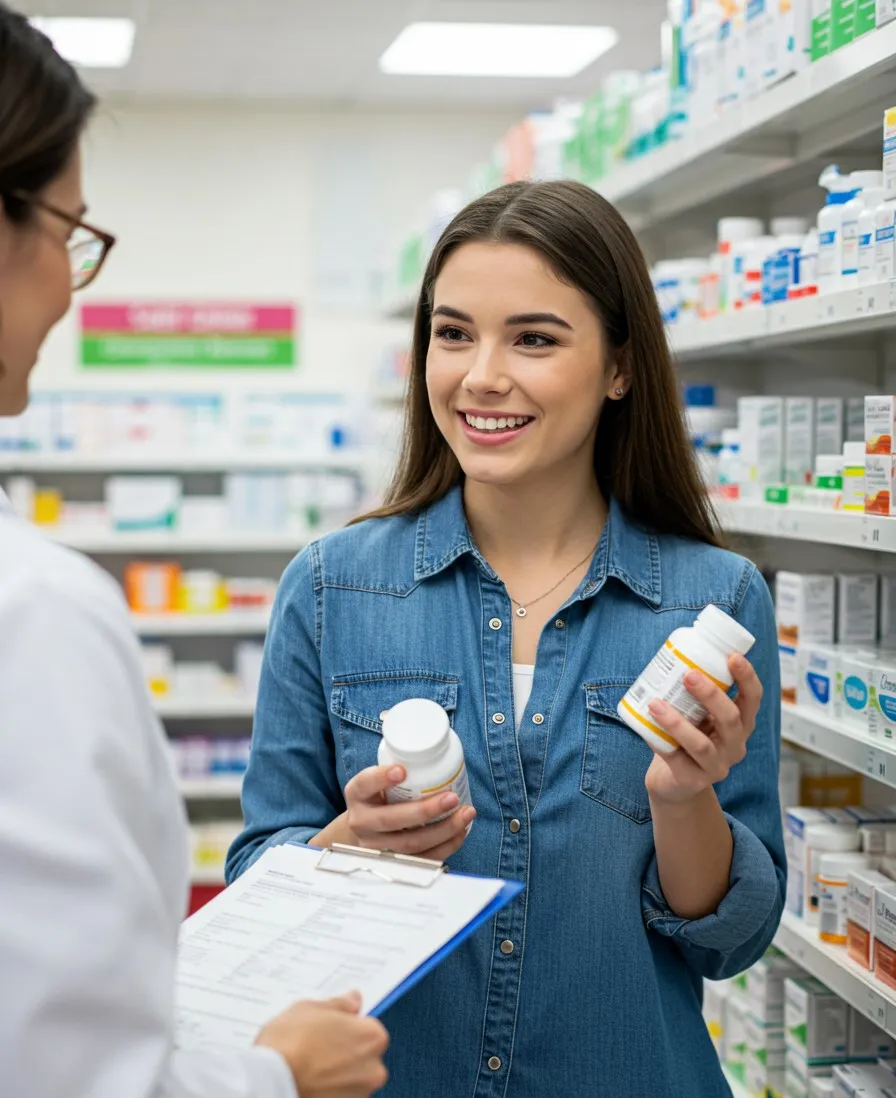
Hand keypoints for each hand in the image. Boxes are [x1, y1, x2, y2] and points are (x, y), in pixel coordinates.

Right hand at [255, 991, 388, 1097]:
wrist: (269, 1081)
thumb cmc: (288, 1045)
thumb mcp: (310, 1008)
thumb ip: (339, 1004)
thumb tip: (353, 1000)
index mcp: (371, 1036)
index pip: (369, 1029)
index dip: (348, 1028)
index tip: (331, 1030)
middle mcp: (373, 1068)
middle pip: (364, 1057)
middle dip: (345, 1053)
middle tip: (317, 1049)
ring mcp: (360, 1094)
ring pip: (353, 1080)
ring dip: (338, 1075)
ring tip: (310, 1069)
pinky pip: (340, 1096)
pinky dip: (329, 1092)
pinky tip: (310, 1083)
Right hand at [341, 764, 475, 860]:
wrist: (367, 828)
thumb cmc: (381, 795)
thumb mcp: (378, 780)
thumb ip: (397, 768)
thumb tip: (437, 749)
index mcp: (356, 794)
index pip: (364, 784)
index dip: (381, 778)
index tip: (402, 771)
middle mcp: (361, 822)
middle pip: (391, 819)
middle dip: (425, 810)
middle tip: (452, 797)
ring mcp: (376, 846)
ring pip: (410, 844)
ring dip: (443, 830)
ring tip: (466, 813)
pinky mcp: (394, 863)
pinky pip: (422, 860)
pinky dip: (446, 846)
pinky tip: (461, 831)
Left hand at [644, 653, 761, 805]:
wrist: (674, 782)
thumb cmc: (686, 738)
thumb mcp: (698, 715)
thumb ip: (693, 693)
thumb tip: (673, 654)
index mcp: (740, 725)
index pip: (753, 700)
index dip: (747, 678)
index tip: (732, 656)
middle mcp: (734, 746)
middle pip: (731, 720)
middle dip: (711, 695)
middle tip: (689, 675)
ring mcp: (716, 767)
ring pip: (702, 745)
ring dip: (677, 723)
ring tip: (655, 704)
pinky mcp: (693, 781)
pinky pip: (676, 759)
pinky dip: (659, 741)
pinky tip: (646, 726)